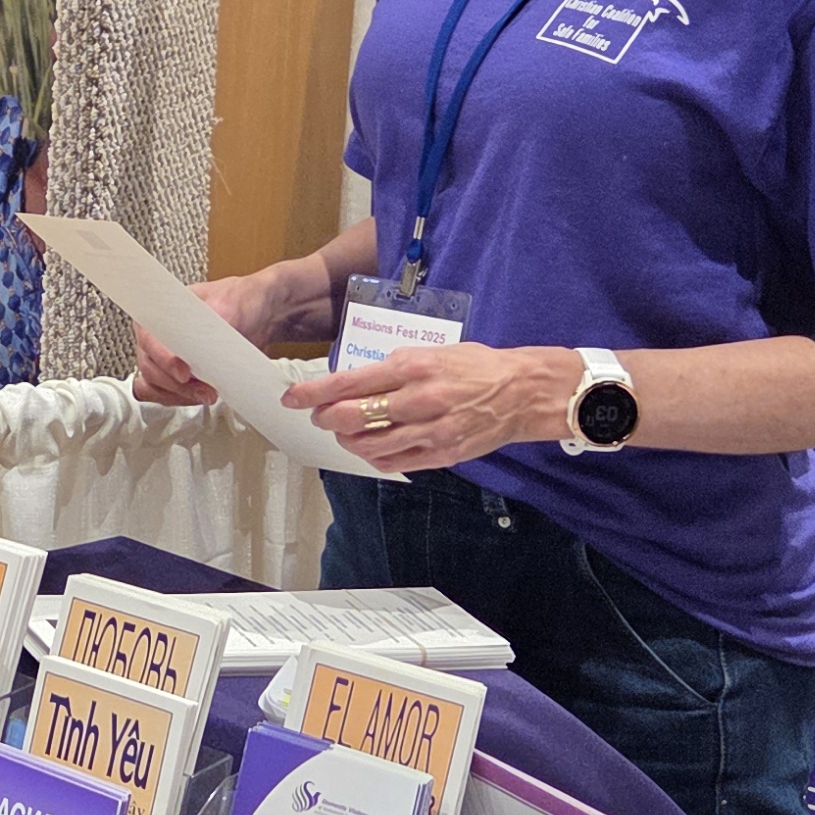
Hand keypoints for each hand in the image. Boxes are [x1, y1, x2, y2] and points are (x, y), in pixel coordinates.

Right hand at [131, 265, 318, 409]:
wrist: (260, 315)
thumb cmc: (241, 301)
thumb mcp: (231, 305)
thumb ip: (215, 322)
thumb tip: (203, 345)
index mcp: (163, 311)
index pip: (149, 339)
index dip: (162, 358)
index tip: (184, 372)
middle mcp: (158, 335)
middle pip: (150, 367)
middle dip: (175, 385)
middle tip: (204, 390)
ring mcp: (165, 357)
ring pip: (155, 385)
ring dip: (179, 395)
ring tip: (207, 394)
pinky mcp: (177, 375)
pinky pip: (165, 394)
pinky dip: (179, 399)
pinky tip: (199, 396)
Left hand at [303, 342, 577, 472]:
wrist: (521, 392)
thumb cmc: (474, 366)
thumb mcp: (432, 352)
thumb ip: (393, 368)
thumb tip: (352, 382)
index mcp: (415, 367)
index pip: (351, 382)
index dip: (315, 393)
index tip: (293, 398)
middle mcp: (420, 400)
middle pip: (354, 417)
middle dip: (326, 418)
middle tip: (319, 415)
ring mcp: (431, 430)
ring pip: (370, 445)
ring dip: (347, 440)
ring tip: (344, 433)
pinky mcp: (442, 454)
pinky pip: (395, 462)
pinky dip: (373, 457)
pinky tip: (369, 448)